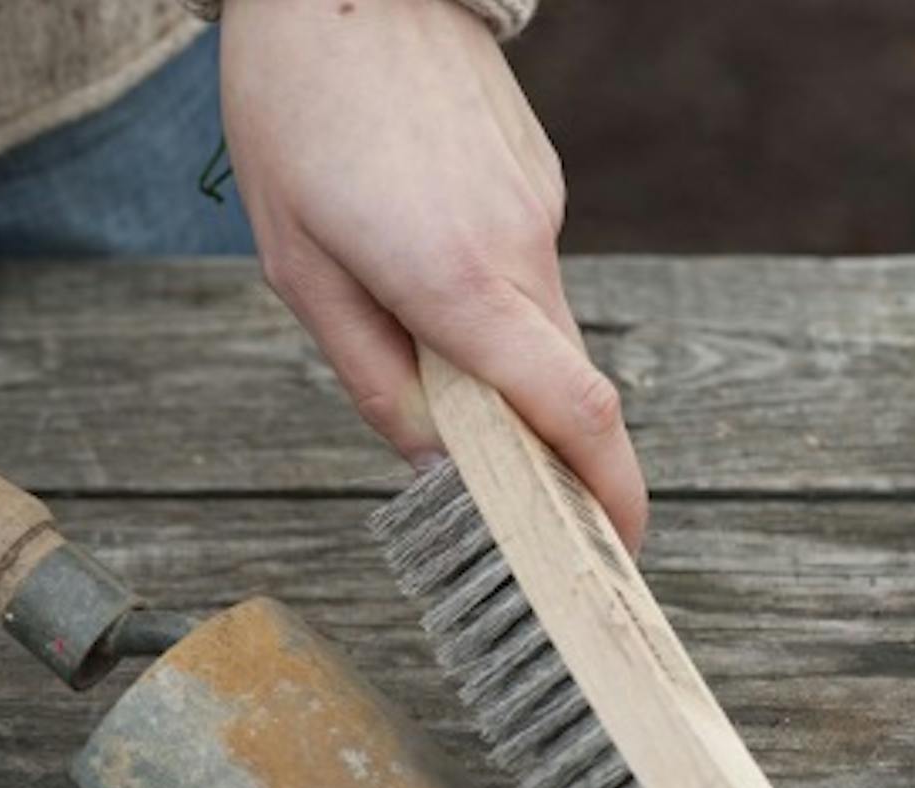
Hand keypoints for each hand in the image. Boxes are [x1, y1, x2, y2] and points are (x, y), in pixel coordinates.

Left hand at [221, 0, 646, 549]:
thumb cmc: (294, 112)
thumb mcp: (298, 266)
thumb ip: (372, 373)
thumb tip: (432, 458)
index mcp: (459, 282)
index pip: (574, 410)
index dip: (609, 493)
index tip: (620, 550)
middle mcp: (521, 248)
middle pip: (559, 384)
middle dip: (535, 446)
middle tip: (479, 475)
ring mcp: (538, 208)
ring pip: (538, 327)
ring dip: (493, 363)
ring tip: (395, 315)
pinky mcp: (534, 179)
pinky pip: (524, 271)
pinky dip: (487, 300)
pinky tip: (412, 252)